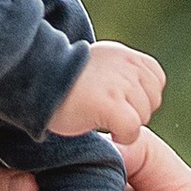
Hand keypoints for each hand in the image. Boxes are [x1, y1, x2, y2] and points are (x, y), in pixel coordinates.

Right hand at [46, 40, 165, 143]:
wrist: (34, 80)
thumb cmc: (61, 81)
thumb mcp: (97, 65)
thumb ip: (121, 73)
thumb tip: (142, 96)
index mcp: (125, 55)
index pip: (156, 79)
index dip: (140, 95)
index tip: (114, 98)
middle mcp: (126, 66)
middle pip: (152, 101)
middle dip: (133, 110)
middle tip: (102, 108)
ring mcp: (120, 84)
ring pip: (143, 117)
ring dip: (124, 123)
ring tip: (97, 114)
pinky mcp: (112, 104)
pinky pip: (132, 130)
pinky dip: (122, 136)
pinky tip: (104, 129)